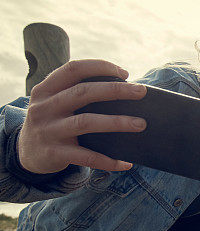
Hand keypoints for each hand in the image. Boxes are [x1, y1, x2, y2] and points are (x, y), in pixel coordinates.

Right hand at [17, 59, 147, 173]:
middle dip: (115, 90)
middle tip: (141, 92)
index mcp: (45, 89)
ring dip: (117, 122)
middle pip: (83, 93)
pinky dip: (108, 160)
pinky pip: (86, 157)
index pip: (73, 69)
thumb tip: (125, 89)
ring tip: (141, 124)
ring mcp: (48, 131)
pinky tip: (126, 163)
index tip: (125, 73)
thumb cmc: (53, 123)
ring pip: (86, 122)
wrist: (26, 155)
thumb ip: (77, 93)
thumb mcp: (54, 103)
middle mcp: (44, 107)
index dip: (100, 67)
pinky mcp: (54, 154)